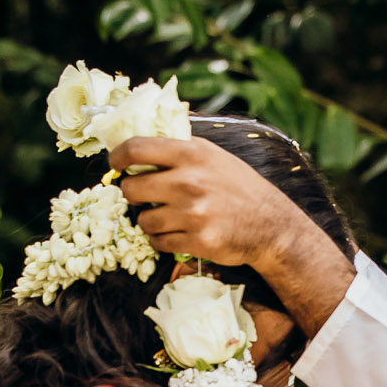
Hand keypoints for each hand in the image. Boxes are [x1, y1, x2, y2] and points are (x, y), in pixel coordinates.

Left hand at [110, 135, 356, 332]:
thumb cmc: (239, 187)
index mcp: (191, 154)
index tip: (116, 164)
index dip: (117, 157)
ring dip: (149, 220)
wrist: (271, 225)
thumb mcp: (214, 156)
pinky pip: (158, 242)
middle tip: (145, 195)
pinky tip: (177, 232)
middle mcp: (189, 182)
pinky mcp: (196, 241)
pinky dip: (162, 239)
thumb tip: (138, 144)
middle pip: (131, 189)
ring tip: (167, 216)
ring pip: (143, 220)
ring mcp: (192, 214)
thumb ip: (179, 148)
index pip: (135, 148)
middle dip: (134, 194)